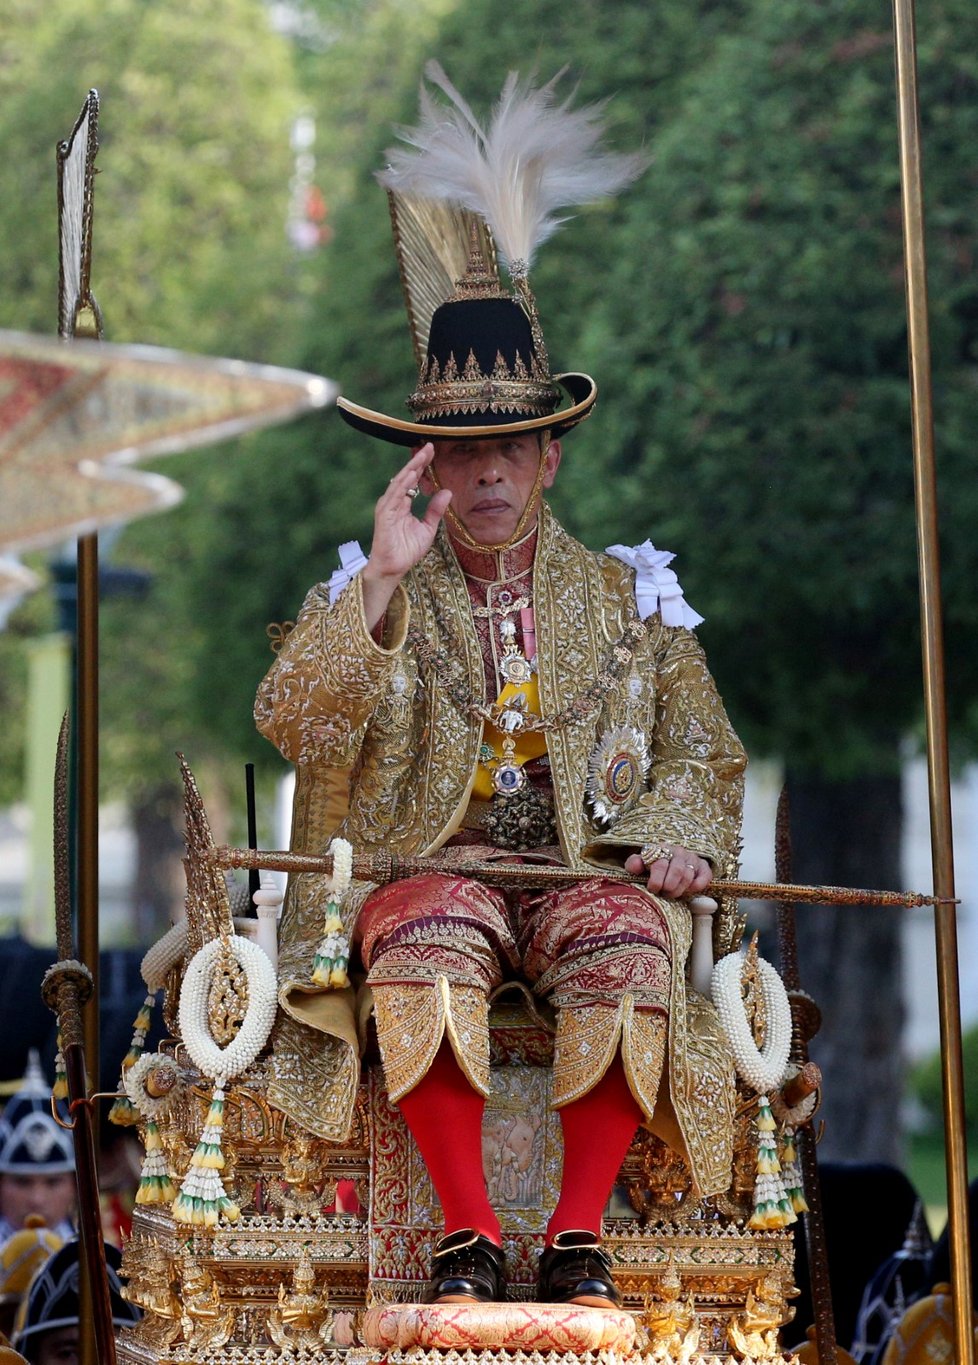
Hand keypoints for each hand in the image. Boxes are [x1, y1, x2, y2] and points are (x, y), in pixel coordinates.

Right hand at [361, 445, 451, 629]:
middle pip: (406, 476)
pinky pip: (394, 496)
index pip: (413, 480)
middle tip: (429, 446)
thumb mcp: (428, 528)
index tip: (432, 451)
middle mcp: (394, 502)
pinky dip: (402, 485)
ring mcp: (387, 507)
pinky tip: (411, 474)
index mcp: (402, 503)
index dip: (422, 465)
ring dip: (411, 468)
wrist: (393, 568)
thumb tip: (446, 491)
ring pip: (399, 483)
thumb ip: (435, 510)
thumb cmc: (407, 551)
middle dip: (418, 461)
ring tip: (422, 455)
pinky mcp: (384, 515)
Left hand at [625, 845, 712, 897]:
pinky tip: (689, 890)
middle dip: (669, 887)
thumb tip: (635, 866)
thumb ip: (634, 864)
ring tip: (672, 894)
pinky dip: (697, 885)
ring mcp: (692, 858)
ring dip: (680, 889)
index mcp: (661, 849)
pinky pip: (705, 876)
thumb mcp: (640, 865)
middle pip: (677, 871)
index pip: (660, 865)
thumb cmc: (652, 867)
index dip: (656, 881)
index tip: (652, 889)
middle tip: (664, 894)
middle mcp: (678, 851)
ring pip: (689, 875)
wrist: (669, 864)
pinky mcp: (703, 867)